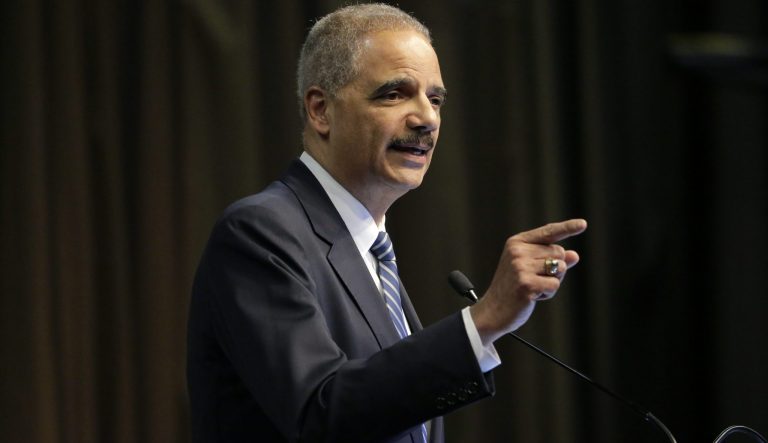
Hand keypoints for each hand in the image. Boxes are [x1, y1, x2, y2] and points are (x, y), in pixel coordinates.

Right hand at [470, 219, 586, 344]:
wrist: (492, 311)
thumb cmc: (512, 288)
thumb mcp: (530, 268)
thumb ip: (551, 259)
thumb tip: (574, 255)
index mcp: (517, 242)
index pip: (548, 232)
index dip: (567, 227)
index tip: (583, 224)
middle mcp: (518, 251)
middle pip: (559, 252)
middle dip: (555, 268)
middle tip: (534, 279)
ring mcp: (521, 267)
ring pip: (559, 268)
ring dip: (552, 281)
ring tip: (533, 287)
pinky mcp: (526, 284)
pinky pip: (555, 284)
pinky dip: (548, 292)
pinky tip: (532, 296)